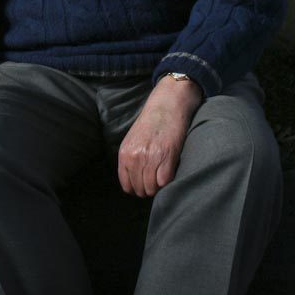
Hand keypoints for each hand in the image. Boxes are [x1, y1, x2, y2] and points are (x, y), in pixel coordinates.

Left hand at [117, 75, 202, 197]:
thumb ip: (131, 158)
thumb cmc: (152, 122)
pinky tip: (170, 172)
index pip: (126, 185)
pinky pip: (164, 182)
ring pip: (152, 188)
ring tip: (163, 175)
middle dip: (148, 189)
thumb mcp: (133, 139)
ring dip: (159, 186)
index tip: (145, 184)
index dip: (137, 188)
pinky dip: (168, 181)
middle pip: (140, 189)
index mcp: (124, 154)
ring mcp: (150, 158)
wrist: (168, 104)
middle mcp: (135, 157)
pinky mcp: (167, 157)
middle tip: (156, 180)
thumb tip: (135, 180)